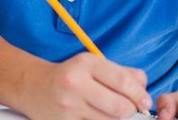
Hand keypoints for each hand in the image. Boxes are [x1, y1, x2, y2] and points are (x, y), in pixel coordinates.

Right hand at [19, 52, 151, 119]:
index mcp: (85, 63)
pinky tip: (91, 116)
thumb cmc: (69, 76)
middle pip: (120, 107)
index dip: (140, 94)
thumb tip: (144, 89)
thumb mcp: (92, 65)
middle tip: (127, 109)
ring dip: (114, 119)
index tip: (145, 101)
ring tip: (106, 111)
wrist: (32, 86)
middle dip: (129, 111)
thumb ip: (122, 73)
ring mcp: (68, 105)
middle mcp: (75, 83)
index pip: (124, 81)